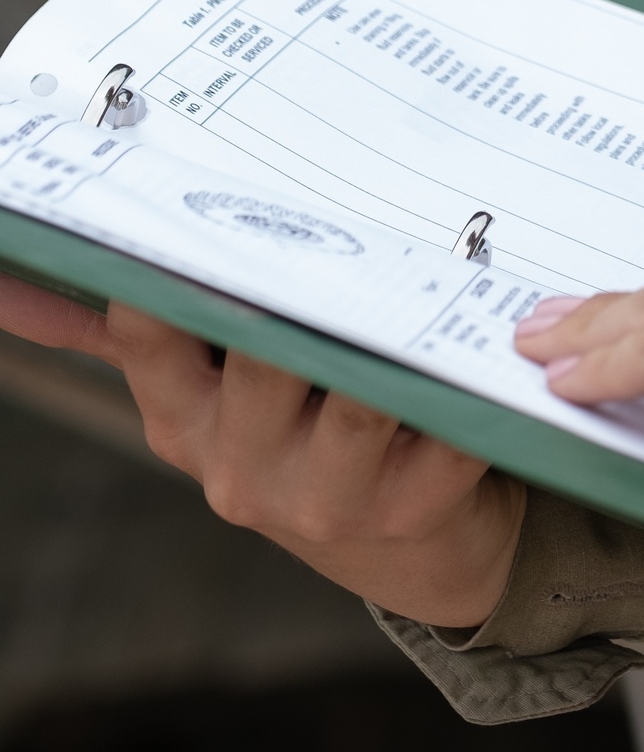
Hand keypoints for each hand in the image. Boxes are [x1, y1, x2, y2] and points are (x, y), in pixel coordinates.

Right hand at [0, 277, 521, 626]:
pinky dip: (470, 382)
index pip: (154, 337)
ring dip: (390, 339)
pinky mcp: (416, 502)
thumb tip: (8, 276)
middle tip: (327, 226)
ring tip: (413, 275)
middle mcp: (246, 467)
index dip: (167, 273)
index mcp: (186, 423)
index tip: (189, 208)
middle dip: (298, 290)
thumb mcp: (204, 390)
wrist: (406, 542)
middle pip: (266, 358)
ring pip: (359, 399)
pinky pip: (448, 430)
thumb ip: (118, 329)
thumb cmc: (297, 433)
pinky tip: (488, 337)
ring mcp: (332, 493)